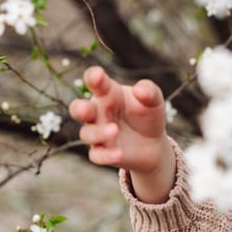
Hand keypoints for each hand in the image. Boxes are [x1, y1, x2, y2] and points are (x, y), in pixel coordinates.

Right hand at [67, 66, 174, 201]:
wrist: (154, 144)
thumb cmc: (148, 115)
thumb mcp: (154, 101)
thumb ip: (149, 92)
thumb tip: (139, 90)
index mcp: (107, 93)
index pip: (94, 81)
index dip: (93, 77)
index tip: (98, 75)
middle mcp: (97, 112)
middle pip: (78, 109)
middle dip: (80, 108)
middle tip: (85, 109)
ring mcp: (97, 133)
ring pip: (86, 134)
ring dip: (99, 133)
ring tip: (115, 130)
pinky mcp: (102, 152)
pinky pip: (96, 155)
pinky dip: (106, 156)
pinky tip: (119, 154)